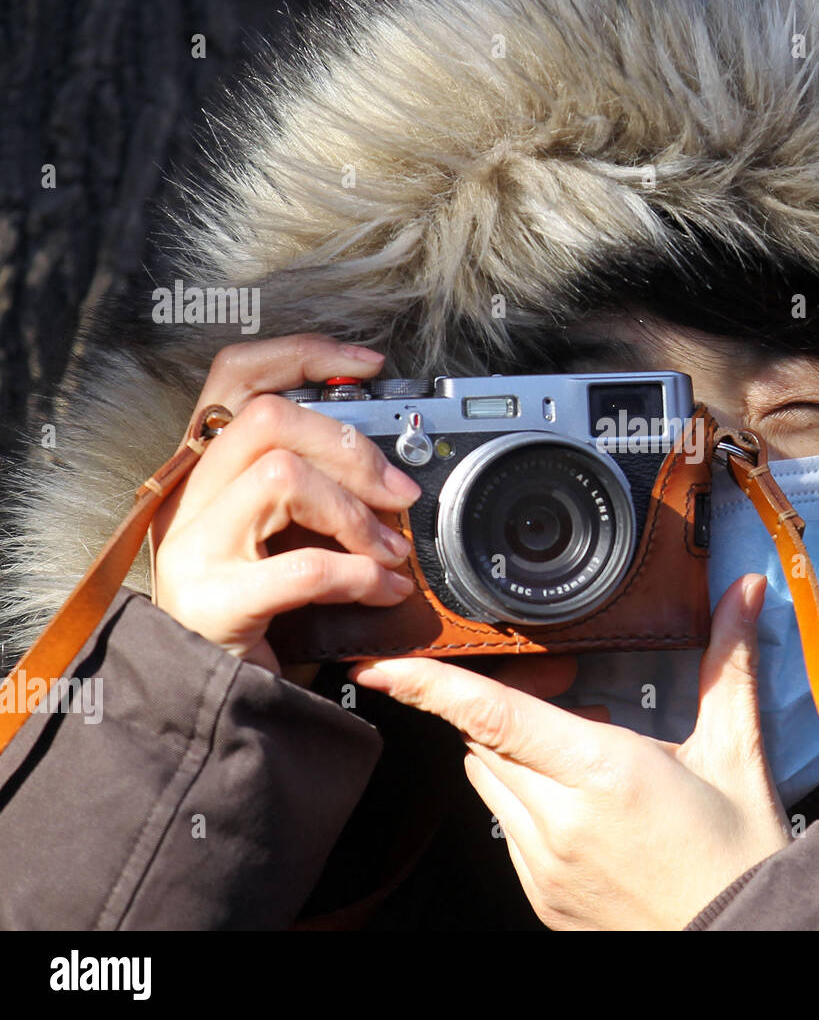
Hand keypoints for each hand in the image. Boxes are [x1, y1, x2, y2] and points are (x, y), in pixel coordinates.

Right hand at [151, 334, 421, 675]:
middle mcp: (185, 501)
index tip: (368, 363)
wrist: (216, 699)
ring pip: (281, 476)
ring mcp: (191, 549)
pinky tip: (384, 590)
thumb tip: (386, 457)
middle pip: (267, 417)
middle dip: (351, 446)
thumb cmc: (261, 614)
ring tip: (390, 550)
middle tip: (398, 490)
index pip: (235, 376)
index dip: (303, 354)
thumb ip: (311, 488)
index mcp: (203, 473)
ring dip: (356, 511)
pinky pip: (304, 566)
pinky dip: (361, 574)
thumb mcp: (281, 535)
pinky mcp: (214, 602)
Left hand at [350, 574, 791, 929]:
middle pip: (483, 740)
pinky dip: (523, 795)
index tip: (385, 663)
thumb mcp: (736, 751)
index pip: (493, 716)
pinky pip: (503, 825)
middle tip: (556, 686)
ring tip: (574, 741)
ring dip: (511, 749)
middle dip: (503, 702)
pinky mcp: (539, 893)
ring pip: (487, 781)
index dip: (431, 684)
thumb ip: (729, 664)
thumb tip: (742, 593)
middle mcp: (558, 820)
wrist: (742, 938)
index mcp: (602, 774)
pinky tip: (576, 793)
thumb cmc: (739, 856)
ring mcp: (542, 864)